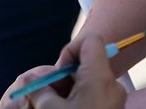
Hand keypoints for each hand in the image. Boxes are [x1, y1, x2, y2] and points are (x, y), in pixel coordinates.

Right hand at [0, 37, 125, 108]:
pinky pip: (96, 95)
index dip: (71, 50)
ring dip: (70, 90)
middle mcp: (112, 85)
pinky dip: (79, 100)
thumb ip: (39, 89)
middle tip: (49, 95)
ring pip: (91, 82)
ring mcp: (115, 99)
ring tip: (57, 105)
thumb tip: (30, 79)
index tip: (58, 73)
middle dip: (66, 76)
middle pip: (89, 63)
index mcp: (100, 78)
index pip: (92, 42)